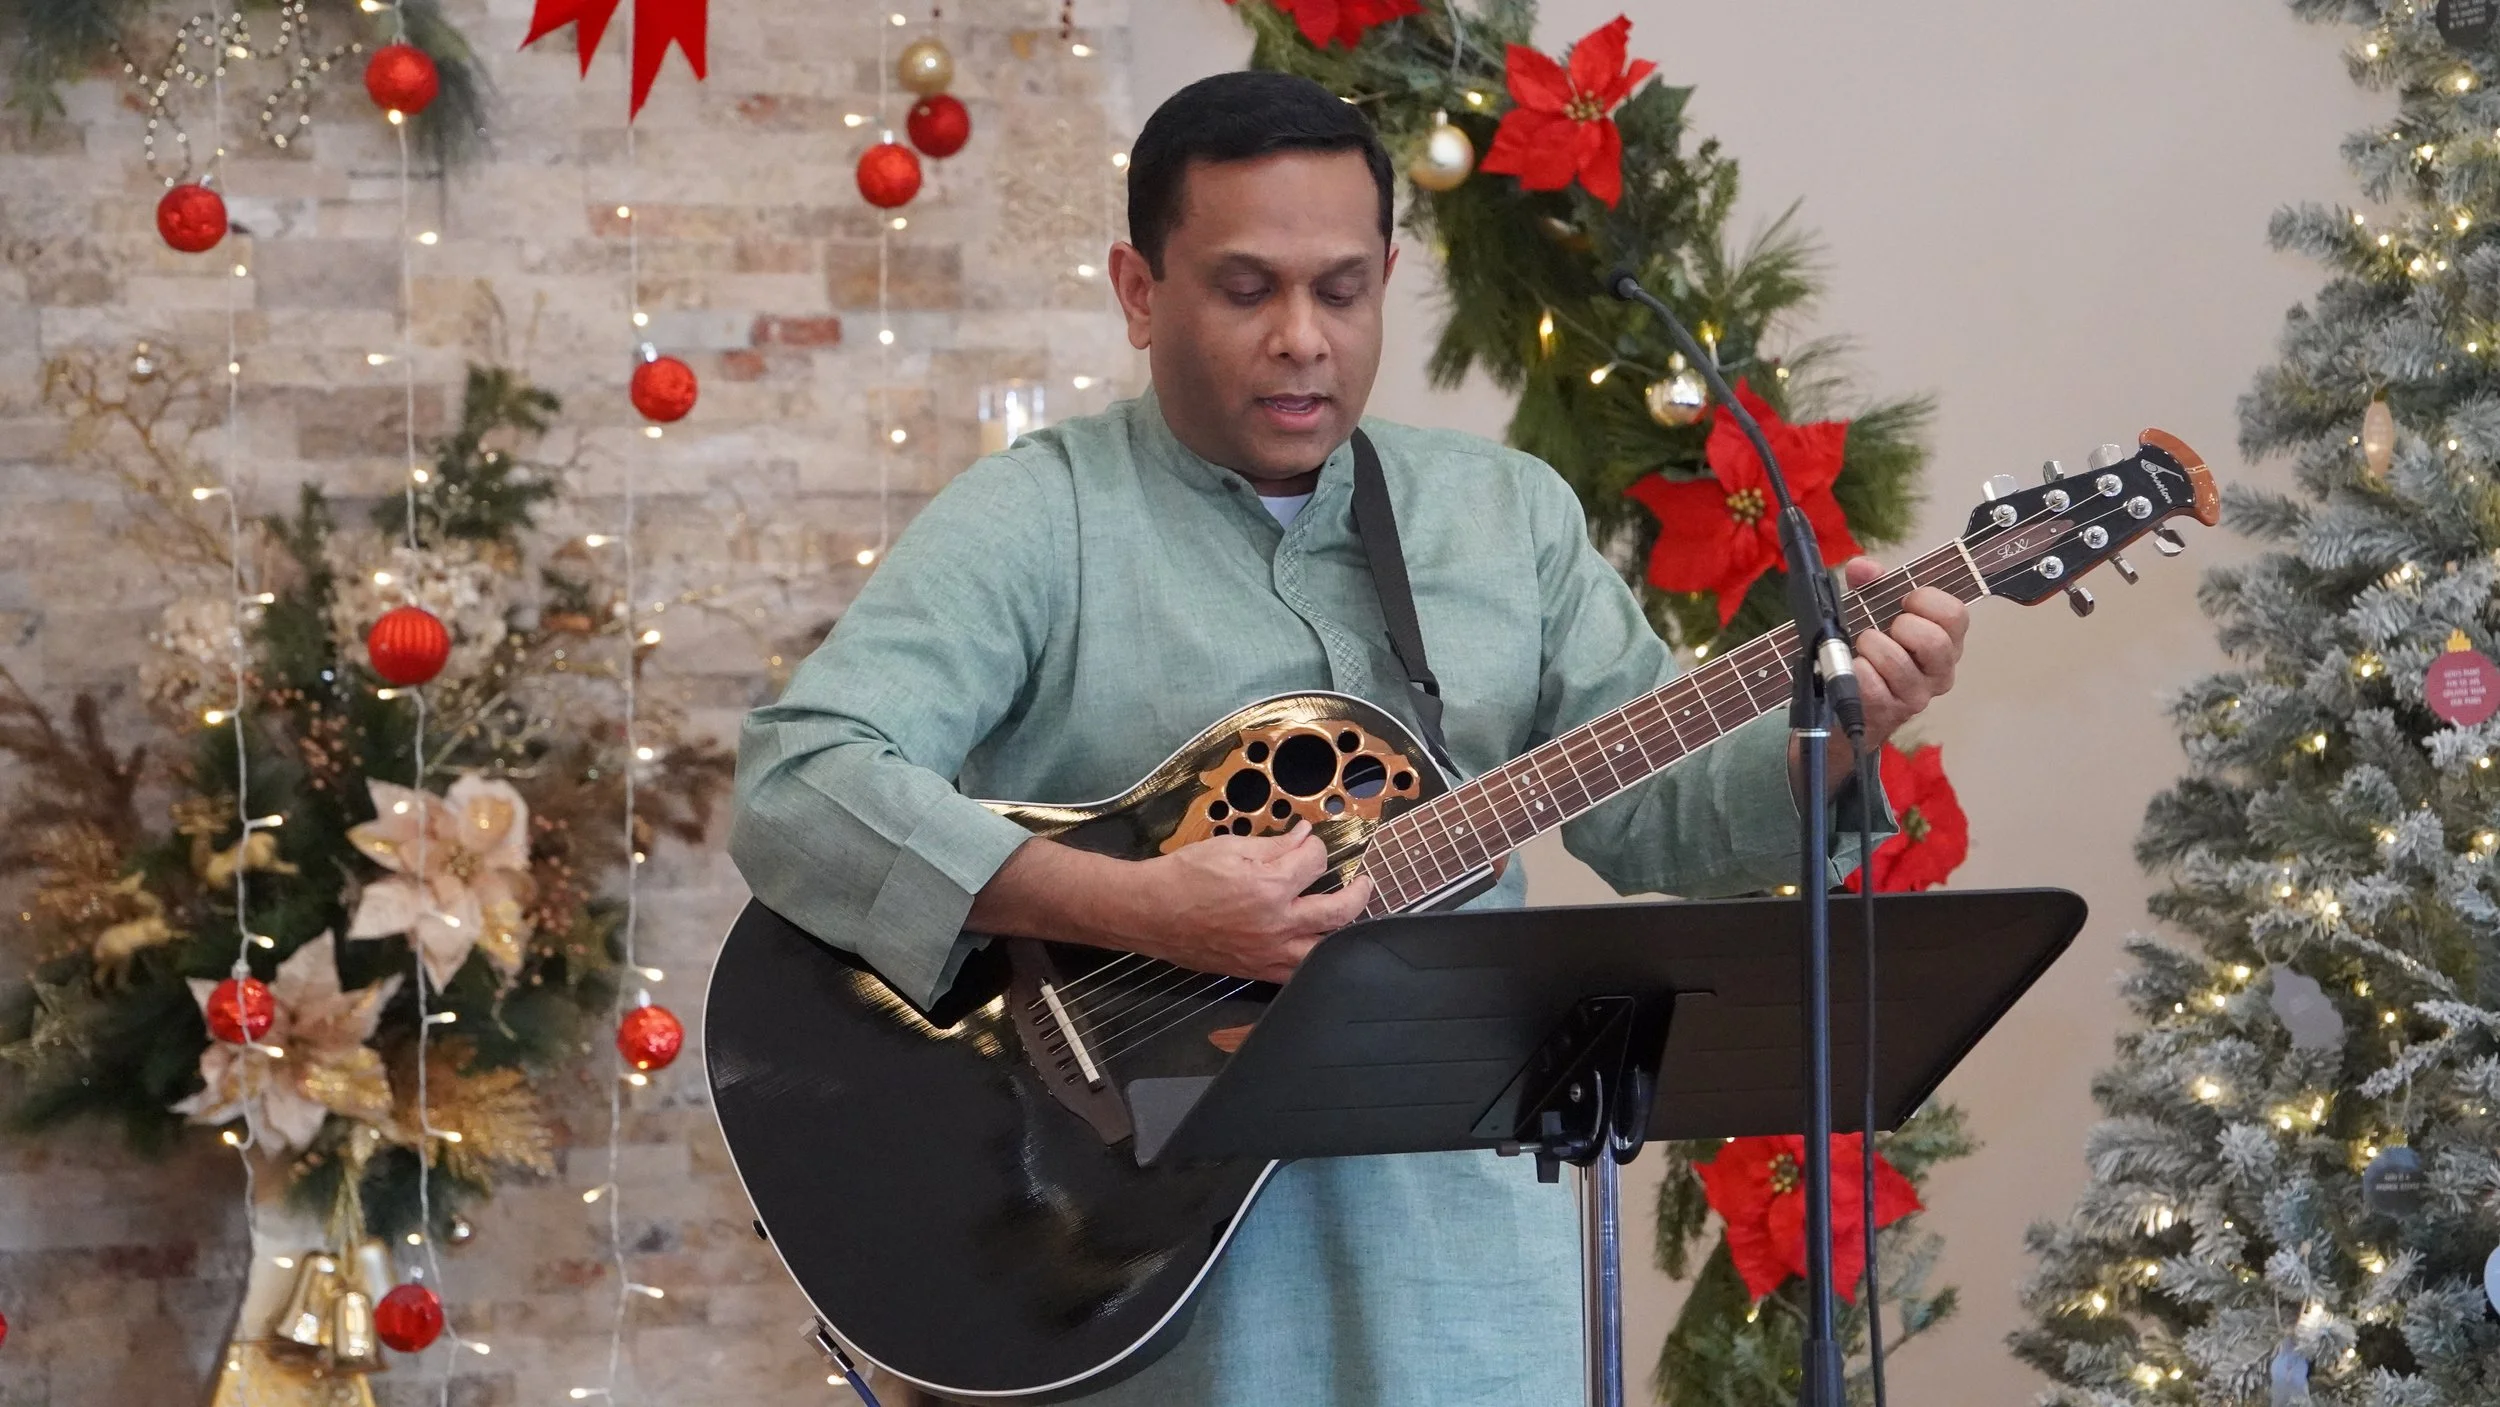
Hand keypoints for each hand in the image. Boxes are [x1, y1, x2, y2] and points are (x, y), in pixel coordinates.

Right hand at [1130, 821, 1372, 982]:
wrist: (1151, 912)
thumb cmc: (1185, 875)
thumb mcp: (1230, 847)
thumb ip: (1274, 845)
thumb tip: (1304, 836)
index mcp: (1269, 886)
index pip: (1314, 862)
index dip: (1315, 847)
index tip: (1309, 843)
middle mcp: (1276, 923)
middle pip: (1338, 911)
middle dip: (1358, 893)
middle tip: (1363, 882)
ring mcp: (1268, 951)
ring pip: (1325, 951)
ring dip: (1343, 933)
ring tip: (1348, 917)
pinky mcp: (1256, 970)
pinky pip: (1296, 973)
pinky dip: (1313, 961)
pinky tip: (1317, 947)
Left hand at [1840, 555, 1966, 749]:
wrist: (1853, 702)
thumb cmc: (1873, 652)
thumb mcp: (1873, 612)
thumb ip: (1871, 585)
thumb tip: (1862, 567)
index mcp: (1946, 640)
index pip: (1956, 614)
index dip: (1927, 600)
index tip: (1905, 601)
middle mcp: (1939, 670)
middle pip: (1935, 642)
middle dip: (1902, 627)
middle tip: (1885, 628)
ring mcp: (1918, 695)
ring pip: (1898, 662)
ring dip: (1872, 646)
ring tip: (1863, 646)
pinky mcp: (1891, 712)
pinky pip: (1873, 685)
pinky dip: (1858, 670)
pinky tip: (1856, 667)